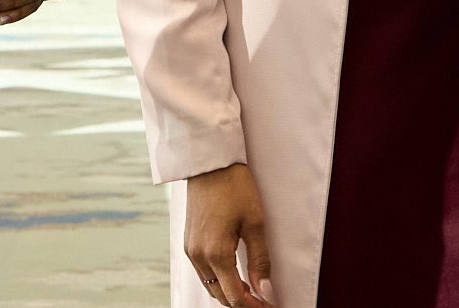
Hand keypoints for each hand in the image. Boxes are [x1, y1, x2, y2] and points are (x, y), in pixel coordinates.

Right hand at [184, 164, 275, 306]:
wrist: (210, 164)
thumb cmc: (233, 187)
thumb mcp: (255, 223)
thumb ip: (260, 260)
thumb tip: (265, 290)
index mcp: (216, 253)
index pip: (235, 297)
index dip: (254, 306)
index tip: (269, 306)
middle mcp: (199, 256)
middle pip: (221, 296)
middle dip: (243, 302)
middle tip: (264, 300)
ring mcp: (191, 250)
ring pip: (210, 286)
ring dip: (230, 292)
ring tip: (252, 290)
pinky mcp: (189, 243)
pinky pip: (203, 272)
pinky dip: (219, 280)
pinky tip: (234, 275)